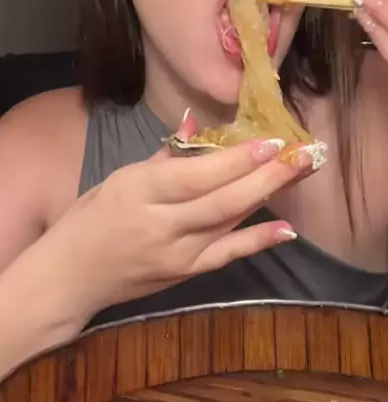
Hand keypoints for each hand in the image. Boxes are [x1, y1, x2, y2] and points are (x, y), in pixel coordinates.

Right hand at [47, 123, 316, 316]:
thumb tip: (194, 123)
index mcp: (138, 191)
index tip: (271, 141)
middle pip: (221, 199)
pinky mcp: (185, 274)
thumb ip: (164, 155)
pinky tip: (287, 228)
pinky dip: (257, 241)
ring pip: (229, 222)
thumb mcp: (120, 179)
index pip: (195, 175)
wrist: (69, 278)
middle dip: (266, 176)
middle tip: (304, 154)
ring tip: (301, 174)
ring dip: (268, 196)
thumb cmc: (90, 219)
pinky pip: (226, 255)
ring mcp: (176, 253)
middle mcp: (160, 224)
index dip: (236, 160)